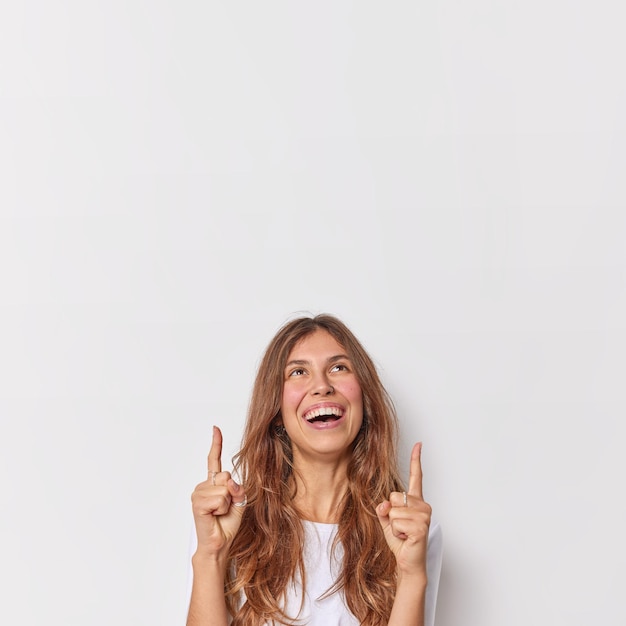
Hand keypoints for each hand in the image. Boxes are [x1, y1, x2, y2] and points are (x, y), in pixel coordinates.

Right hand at [190, 426, 246, 559]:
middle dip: (232, 493)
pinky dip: (222, 508)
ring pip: (224, 489)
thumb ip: (237, 487)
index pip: (214, 460)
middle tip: (225, 508)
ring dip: (227, 503)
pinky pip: (220, 498)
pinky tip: (214, 516)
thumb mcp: (239, 501)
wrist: (219, 543)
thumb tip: (228, 480)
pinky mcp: (198, 503)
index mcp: (213, 483)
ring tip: (219, 513)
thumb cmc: (226, 524)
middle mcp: (203, 485)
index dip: (216, 443)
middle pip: (226, 476)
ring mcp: (198, 493)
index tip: (215, 429)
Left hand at [376, 442, 431, 577]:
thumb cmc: (400, 541)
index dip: (416, 459)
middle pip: (393, 496)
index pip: (415, 477)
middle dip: (390, 512)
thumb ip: (384, 508)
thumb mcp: (386, 520)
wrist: (408, 562)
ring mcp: (424, 515)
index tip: (419, 444)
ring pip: (393, 510)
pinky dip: (396, 532)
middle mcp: (423, 505)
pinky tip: (405, 538)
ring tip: (403, 533)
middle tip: (400, 526)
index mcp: (415, 501)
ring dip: (393, 525)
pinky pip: (397, 522)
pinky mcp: (421, 526)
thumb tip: (385, 504)